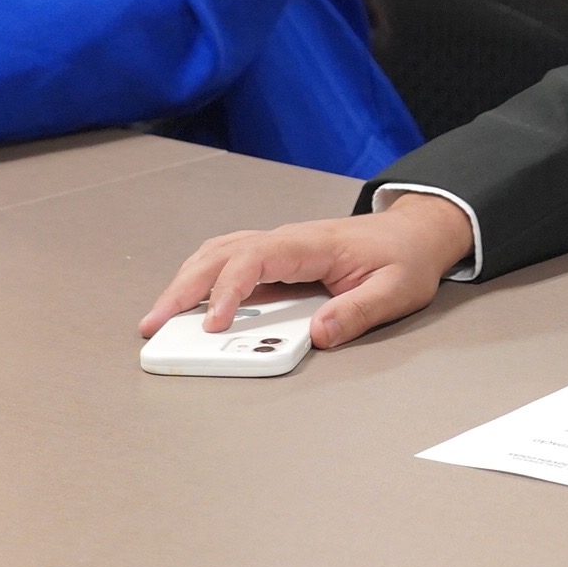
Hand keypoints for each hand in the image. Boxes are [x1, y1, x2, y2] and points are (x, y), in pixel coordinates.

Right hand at [139, 193, 474, 350]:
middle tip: (154, 325)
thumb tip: (317, 333)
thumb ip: (357, 312)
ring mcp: (278, 246)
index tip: (213, 324)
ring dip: (184, 282)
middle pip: (220, 254)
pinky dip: (200, 278)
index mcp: (310, 244)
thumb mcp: (395, 291)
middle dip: (183, 288)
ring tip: (159, 317)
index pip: (254, 259)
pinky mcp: (275, 258)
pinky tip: (186, 301)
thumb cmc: (403, 260)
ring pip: (217, 253)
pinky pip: (227, 261)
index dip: (228, 291)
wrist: (413, 233)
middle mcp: (286, 240)